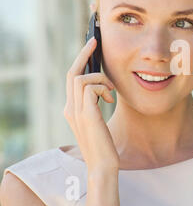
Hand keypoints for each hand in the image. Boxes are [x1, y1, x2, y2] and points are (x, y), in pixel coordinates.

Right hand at [63, 37, 119, 171]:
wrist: (103, 164)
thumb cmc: (104, 143)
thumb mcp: (97, 120)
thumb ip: (95, 104)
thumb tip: (104, 86)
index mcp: (72, 109)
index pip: (72, 78)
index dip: (80, 60)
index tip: (91, 46)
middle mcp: (69, 108)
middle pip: (72, 73)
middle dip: (84, 54)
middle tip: (95, 41)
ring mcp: (75, 111)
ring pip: (81, 77)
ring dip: (100, 78)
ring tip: (111, 91)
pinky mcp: (85, 113)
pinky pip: (90, 86)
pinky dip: (103, 88)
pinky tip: (111, 99)